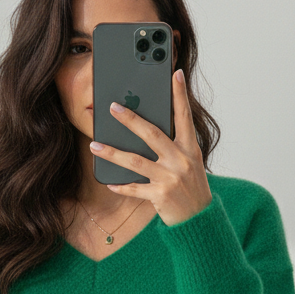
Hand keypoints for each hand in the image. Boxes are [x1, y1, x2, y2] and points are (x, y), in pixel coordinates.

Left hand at [89, 68, 211, 226]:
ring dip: (112, 153)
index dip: (180, 95)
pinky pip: (135, 188)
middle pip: (152, 134)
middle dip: (130, 119)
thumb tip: (149, 128)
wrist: (199, 220)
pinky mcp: (160, 196)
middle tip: (112, 107)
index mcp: (190, 149)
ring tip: (94, 145)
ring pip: (136, 161)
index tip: (175, 73)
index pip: (184, 116)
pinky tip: (109, 182)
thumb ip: (175, 146)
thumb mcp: (190, 163)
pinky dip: (121, 185)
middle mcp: (181, 160)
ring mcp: (170, 178)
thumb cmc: (191, 187)